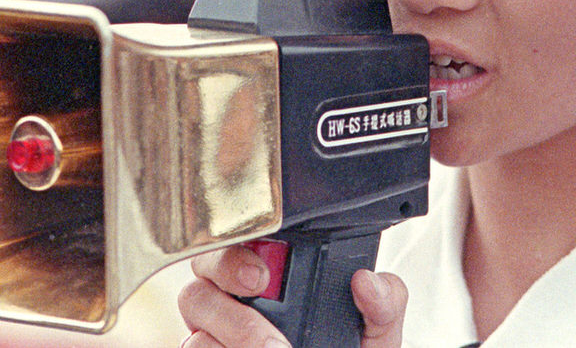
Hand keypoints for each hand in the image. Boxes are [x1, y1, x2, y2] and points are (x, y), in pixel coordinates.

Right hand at [178, 246, 407, 346]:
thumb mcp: (376, 331)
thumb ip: (385, 301)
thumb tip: (368, 280)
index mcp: (276, 275)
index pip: (242, 239)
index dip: (243, 249)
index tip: (264, 274)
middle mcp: (238, 298)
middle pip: (204, 268)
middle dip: (226, 277)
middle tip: (260, 302)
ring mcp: (215, 330)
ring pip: (193, 308)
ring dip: (230, 330)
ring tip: (273, 347)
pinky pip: (190, 344)